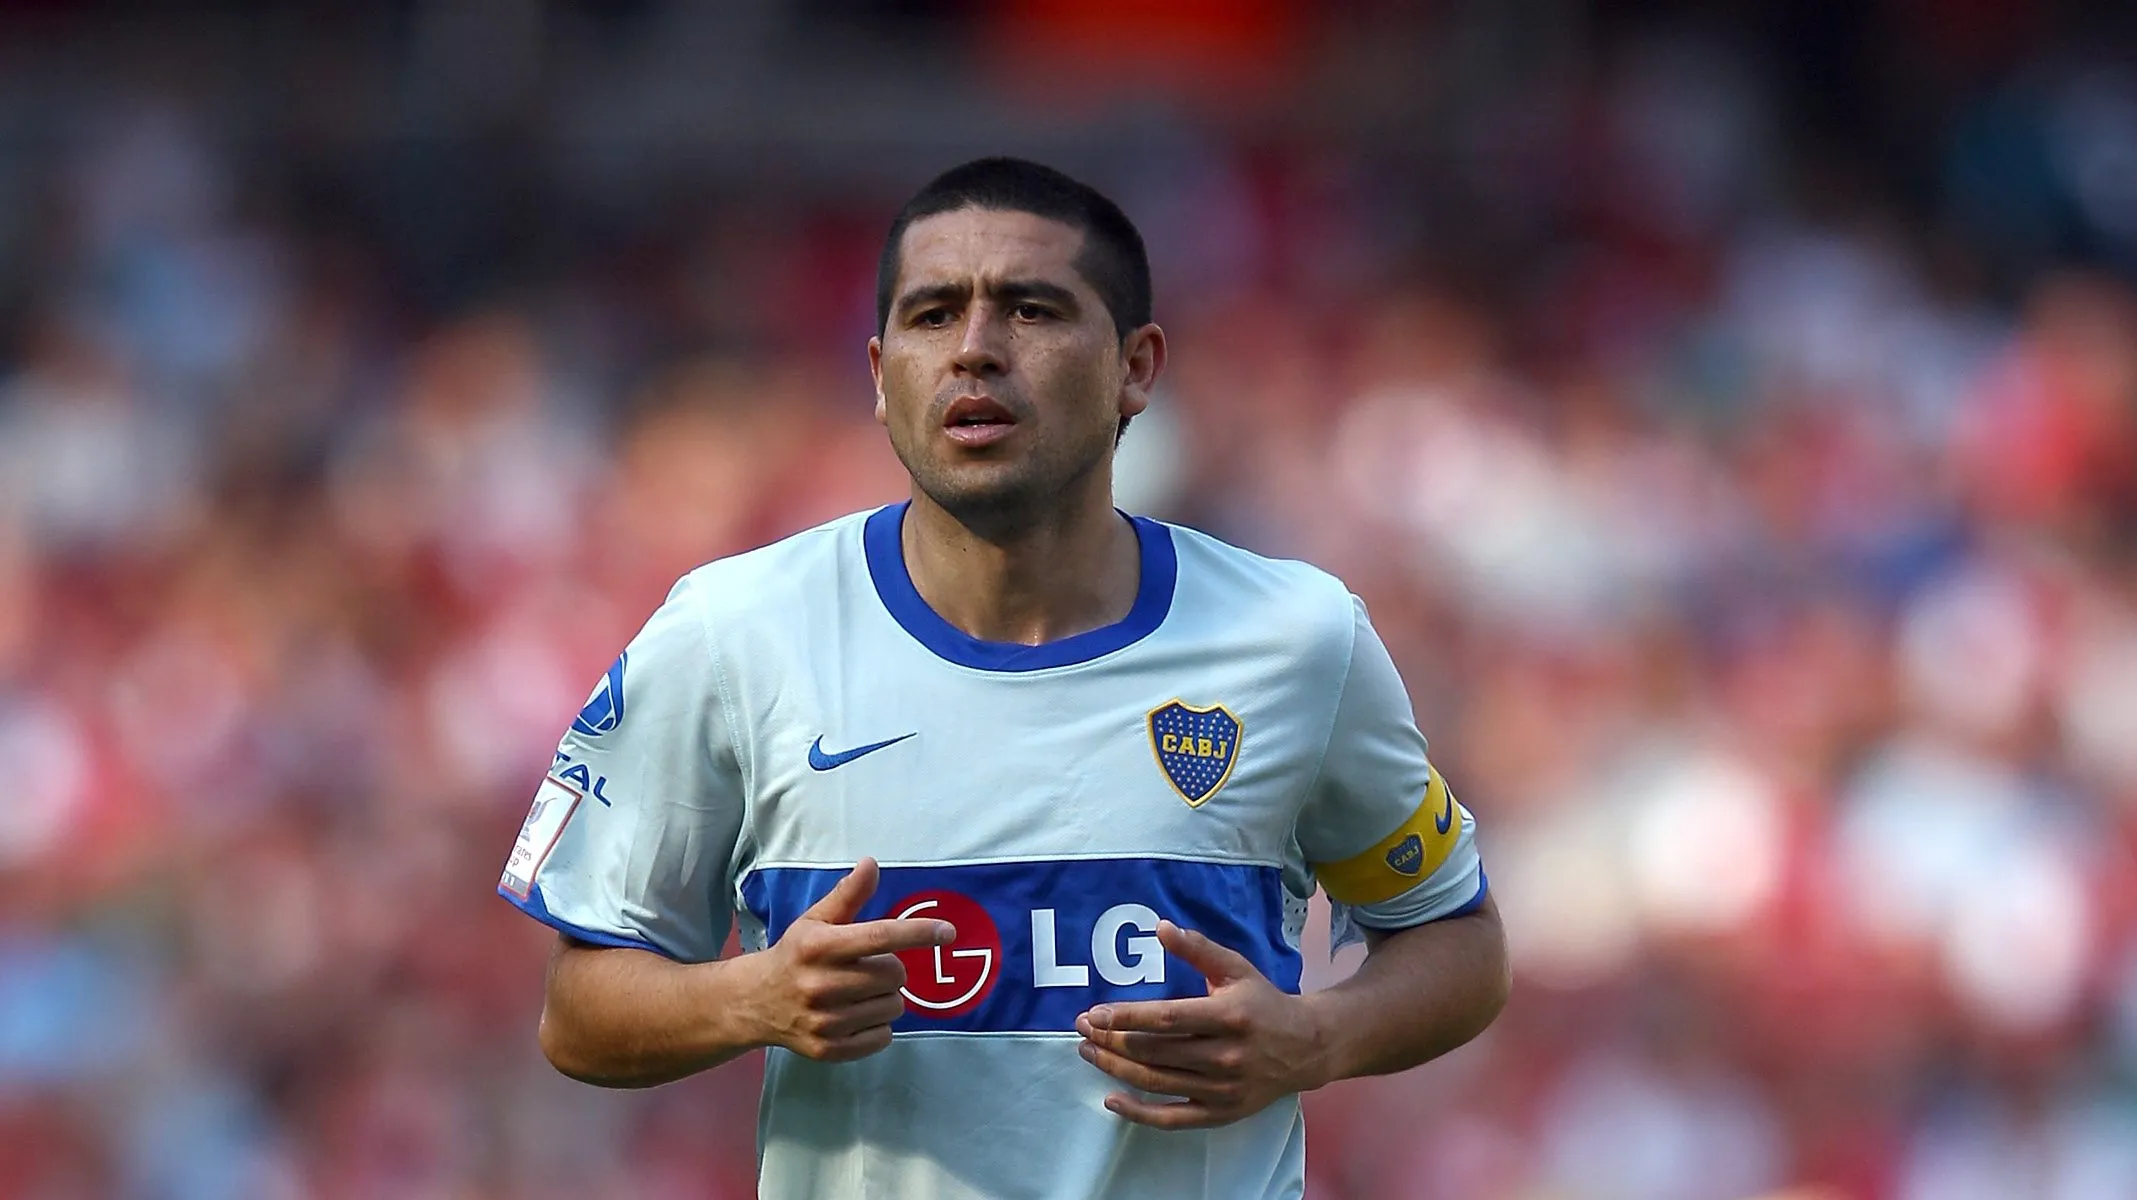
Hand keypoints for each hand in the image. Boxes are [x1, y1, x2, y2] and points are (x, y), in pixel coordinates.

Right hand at [741, 857, 954, 1061]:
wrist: (755, 1002)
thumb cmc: (796, 954)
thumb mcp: (816, 920)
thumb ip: (848, 894)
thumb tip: (872, 864)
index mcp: (819, 946)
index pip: (880, 936)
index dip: (918, 932)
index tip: (948, 932)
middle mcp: (820, 984)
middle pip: (894, 975)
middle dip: (892, 969)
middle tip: (870, 967)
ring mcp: (824, 1021)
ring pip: (893, 1008)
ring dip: (886, 998)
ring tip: (860, 992)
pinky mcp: (828, 1049)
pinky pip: (882, 1038)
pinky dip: (878, 1026)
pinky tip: (856, 1015)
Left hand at [1074, 920, 1328, 1129]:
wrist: (1306, 1047)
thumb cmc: (1263, 1002)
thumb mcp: (1235, 968)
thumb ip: (1198, 948)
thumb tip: (1160, 927)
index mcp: (1229, 1016)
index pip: (1168, 1018)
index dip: (1127, 1016)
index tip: (1093, 1013)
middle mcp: (1226, 1056)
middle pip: (1156, 1052)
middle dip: (1112, 1040)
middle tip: (1081, 1029)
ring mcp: (1223, 1089)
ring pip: (1158, 1082)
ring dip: (1116, 1069)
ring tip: (1088, 1051)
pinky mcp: (1221, 1113)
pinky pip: (1173, 1119)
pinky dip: (1139, 1113)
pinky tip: (1112, 1098)